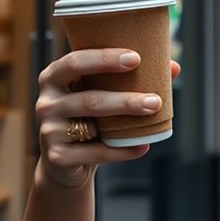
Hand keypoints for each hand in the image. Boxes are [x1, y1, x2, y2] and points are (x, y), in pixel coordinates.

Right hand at [36, 48, 180, 188]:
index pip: (75, 61)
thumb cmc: (90, 117)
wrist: (67, 162)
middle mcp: (46, 102)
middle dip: (125, 98)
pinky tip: (143, 146)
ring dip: (125, 118)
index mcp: (54, 77)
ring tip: (153, 113)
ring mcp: (48, 130)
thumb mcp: (103, 93)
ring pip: (91, 123)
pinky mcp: (56, 156)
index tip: (135, 58)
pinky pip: (94, 153)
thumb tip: (173, 67)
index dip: (104, 58)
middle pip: (88, 98)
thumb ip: (130, 78)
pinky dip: (121, 151)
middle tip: (156, 99)